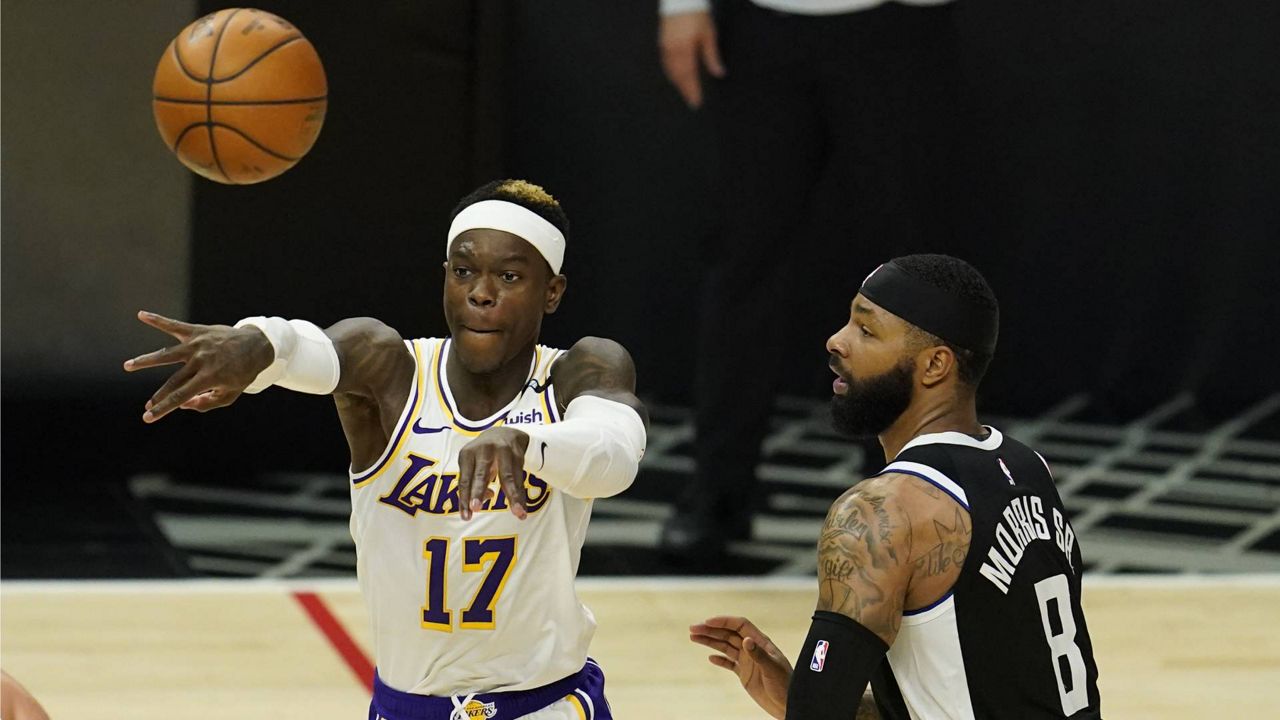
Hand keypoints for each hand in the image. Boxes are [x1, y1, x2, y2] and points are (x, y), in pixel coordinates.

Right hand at [123, 310, 274, 422]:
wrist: (257, 345)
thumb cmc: (242, 372)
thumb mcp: (230, 394)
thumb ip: (206, 403)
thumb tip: (182, 405)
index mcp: (210, 377)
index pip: (181, 396)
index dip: (163, 408)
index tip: (148, 417)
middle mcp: (201, 361)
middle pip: (173, 380)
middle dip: (159, 395)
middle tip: (148, 404)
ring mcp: (197, 345)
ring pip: (167, 354)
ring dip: (146, 360)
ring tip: (128, 366)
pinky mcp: (196, 331)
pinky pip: (174, 326)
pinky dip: (157, 320)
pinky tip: (142, 315)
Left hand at [457, 426, 530, 520]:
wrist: (504, 433)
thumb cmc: (482, 455)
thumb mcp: (472, 464)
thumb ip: (474, 483)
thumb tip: (482, 500)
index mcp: (468, 454)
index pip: (465, 479)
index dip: (464, 498)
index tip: (466, 516)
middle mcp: (485, 450)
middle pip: (481, 474)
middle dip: (478, 491)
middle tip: (476, 508)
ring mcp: (503, 452)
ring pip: (507, 477)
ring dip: (513, 496)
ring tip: (517, 513)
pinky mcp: (518, 455)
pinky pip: (519, 478)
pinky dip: (521, 495)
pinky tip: (522, 509)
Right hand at [659, 10, 724, 108]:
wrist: (680, 0)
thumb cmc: (697, 16)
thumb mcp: (709, 35)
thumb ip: (712, 56)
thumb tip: (719, 73)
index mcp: (685, 50)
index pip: (689, 76)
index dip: (692, 90)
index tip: (696, 102)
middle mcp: (672, 52)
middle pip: (678, 77)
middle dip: (685, 90)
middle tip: (691, 102)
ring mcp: (665, 48)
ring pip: (670, 72)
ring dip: (678, 84)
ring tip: (685, 92)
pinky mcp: (662, 44)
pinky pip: (665, 64)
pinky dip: (671, 74)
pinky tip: (675, 77)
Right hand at [690, 616, 792, 718]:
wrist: (788, 704)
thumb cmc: (785, 685)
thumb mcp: (772, 669)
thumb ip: (758, 654)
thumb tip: (746, 640)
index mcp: (760, 642)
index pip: (740, 625)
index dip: (724, 621)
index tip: (707, 622)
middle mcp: (752, 648)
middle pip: (728, 634)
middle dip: (710, 630)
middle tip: (693, 628)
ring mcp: (748, 661)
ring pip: (725, 646)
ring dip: (710, 641)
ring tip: (694, 637)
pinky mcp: (745, 674)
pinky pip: (729, 663)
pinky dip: (719, 660)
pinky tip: (710, 658)